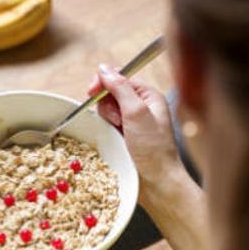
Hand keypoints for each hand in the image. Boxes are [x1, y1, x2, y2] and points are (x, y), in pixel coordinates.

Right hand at [88, 64, 183, 191]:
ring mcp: (131, 122)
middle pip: (111, 93)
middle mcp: (141, 107)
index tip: (92, 91)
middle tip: (115, 119)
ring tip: (118, 130)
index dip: (105, 82)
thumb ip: (120, 87)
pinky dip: (105, 128)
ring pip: (106, 109)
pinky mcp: (123, 135)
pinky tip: (113, 137)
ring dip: (107, 117)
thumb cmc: (153, 148)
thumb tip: (104, 68)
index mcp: (149, 96)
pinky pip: (106, 124)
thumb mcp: (136, 112)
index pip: (122, 77)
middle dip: (107, 104)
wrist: (156, 181)